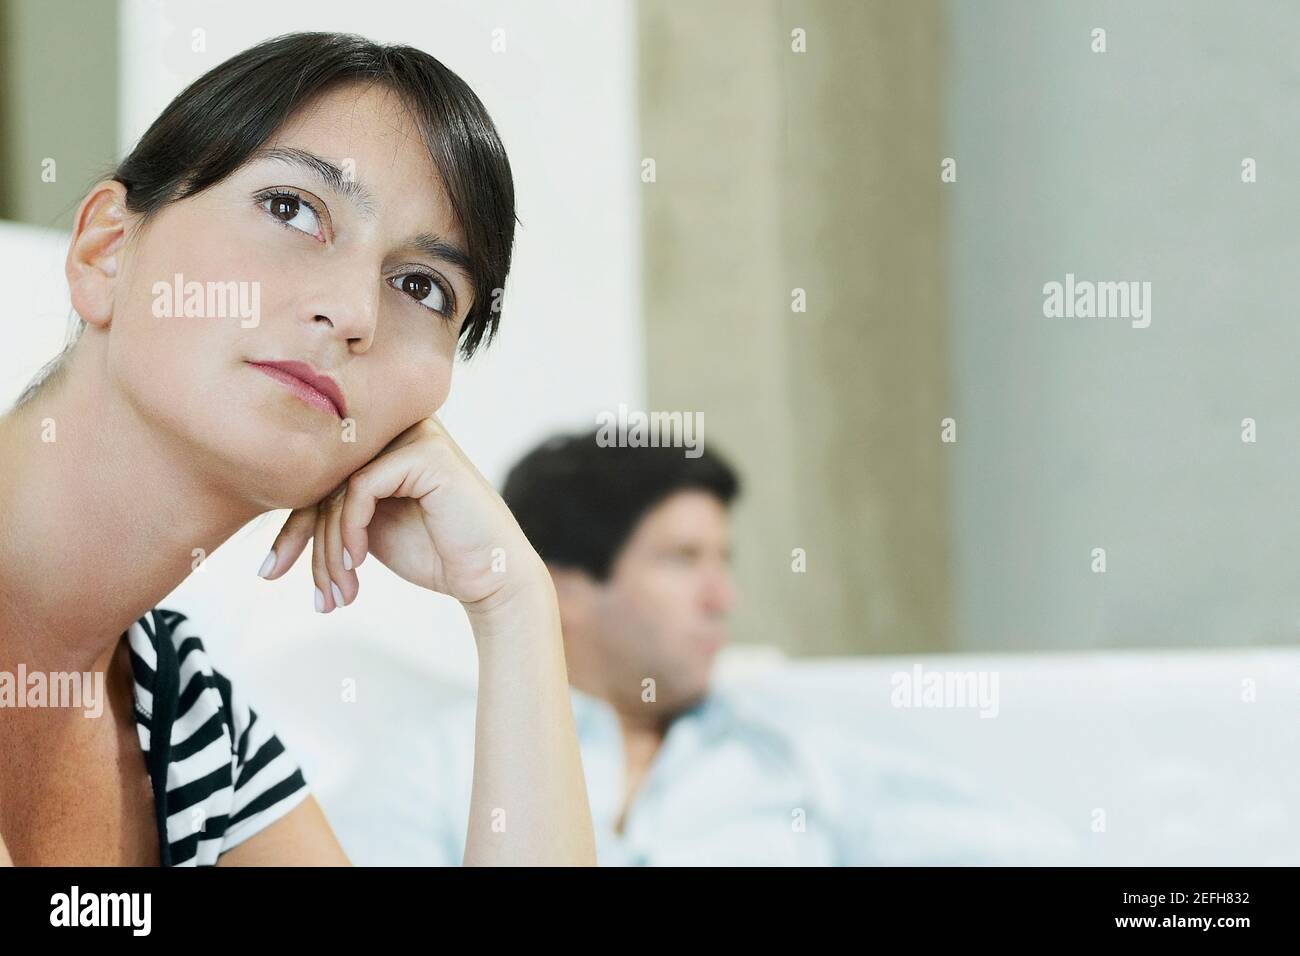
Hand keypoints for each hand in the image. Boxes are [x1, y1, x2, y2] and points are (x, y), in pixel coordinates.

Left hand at [260, 415, 546, 618]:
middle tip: (293, 585)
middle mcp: (400, 429)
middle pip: (323, 478)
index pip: (321, 476)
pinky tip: (358, 564)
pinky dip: (351, 530)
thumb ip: (336, 508)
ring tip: (337, 592)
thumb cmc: (438, 554)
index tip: (270, 571)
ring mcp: (416, 435)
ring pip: (338, 486)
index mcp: (387, 443)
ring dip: (330, 549)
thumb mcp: (371, 529)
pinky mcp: (425, 453)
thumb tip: (276, 504)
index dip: (292, 526)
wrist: (492, 577)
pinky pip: (361, 487)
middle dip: (302, 539)